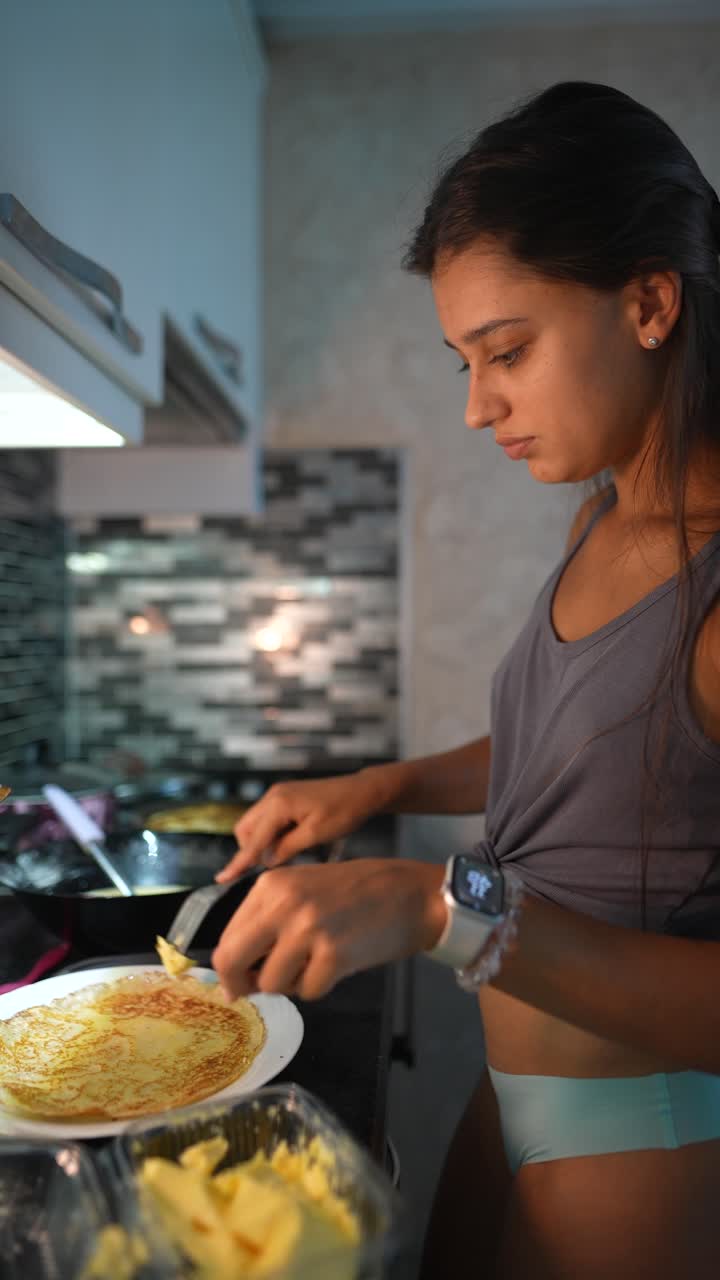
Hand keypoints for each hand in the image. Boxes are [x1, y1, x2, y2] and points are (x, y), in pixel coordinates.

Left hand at [212, 858, 445, 1001]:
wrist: (410, 894)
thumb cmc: (356, 892)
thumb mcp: (302, 890)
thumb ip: (267, 923)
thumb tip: (233, 979)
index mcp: (270, 885)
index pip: (226, 938)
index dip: (230, 969)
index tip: (241, 982)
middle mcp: (283, 903)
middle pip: (232, 960)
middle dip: (241, 984)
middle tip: (259, 990)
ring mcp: (308, 929)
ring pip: (271, 983)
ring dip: (290, 984)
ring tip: (314, 965)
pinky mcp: (333, 955)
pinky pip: (308, 992)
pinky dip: (320, 987)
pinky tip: (338, 966)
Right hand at [215, 771, 385, 880]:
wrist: (362, 791)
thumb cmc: (344, 811)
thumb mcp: (316, 835)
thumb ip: (287, 848)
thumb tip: (266, 861)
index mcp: (279, 804)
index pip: (253, 840)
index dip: (239, 862)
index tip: (221, 879)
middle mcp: (273, 796)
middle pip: (245, 829)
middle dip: (251, 849)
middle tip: (274, 863)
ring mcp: (278, 794)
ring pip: (254, 824)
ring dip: (262, 842)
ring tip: (287, 852)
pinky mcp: (285, 797)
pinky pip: (267, 818)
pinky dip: (271, 833)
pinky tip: (290, 841)